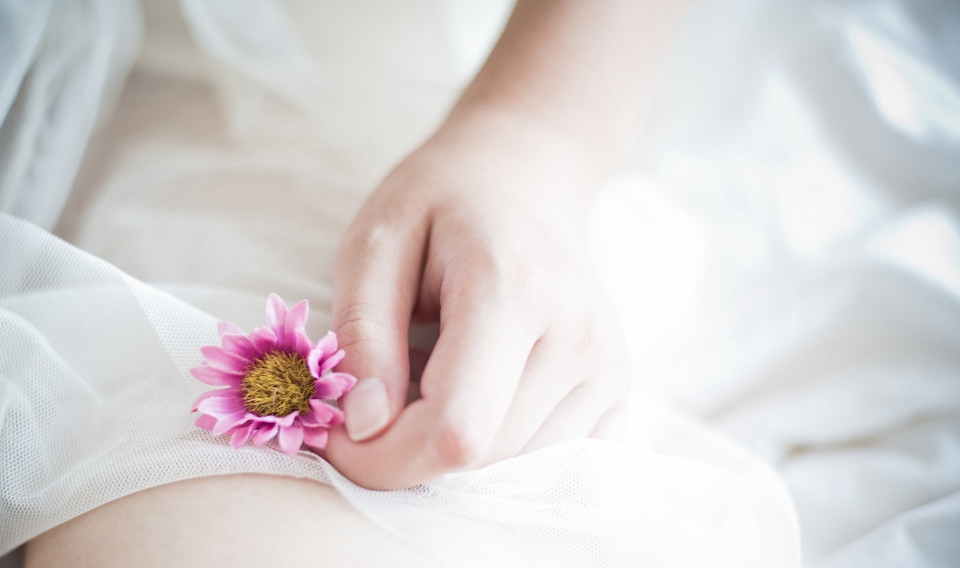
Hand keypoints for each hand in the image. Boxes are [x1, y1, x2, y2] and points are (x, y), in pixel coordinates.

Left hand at [322, 110, 631, 489]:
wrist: (525, 178)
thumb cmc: (441, 203)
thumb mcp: (375, 243)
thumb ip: (365, 334)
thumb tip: (366, 427)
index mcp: (514, 291)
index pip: (456, 430)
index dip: (383, 459)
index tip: (339, 435)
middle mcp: (579, 336)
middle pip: (484, 458)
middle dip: (410, 455)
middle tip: (375, 406)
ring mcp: (610, 366)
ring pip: (517, 470)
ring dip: (456, 453)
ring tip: (432, 385)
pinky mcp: (619, 387)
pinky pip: (559, 465)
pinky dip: (505, 459)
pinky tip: (479, 404)